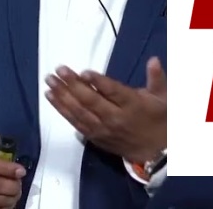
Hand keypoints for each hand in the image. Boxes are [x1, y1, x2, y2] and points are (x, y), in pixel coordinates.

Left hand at [44, 57, 166, 163]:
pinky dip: (62, 110)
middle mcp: (116, 118)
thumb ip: (157, 78)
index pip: (114, 93)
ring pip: (80, 113)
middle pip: (91, 101)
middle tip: (58, 70)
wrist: (156, 154)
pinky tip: (51, 97)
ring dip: (62, 97)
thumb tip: (153, 59)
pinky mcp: (95, 137)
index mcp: (133, 106)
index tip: (84, 72)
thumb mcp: (163, 98)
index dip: (98, 82)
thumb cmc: (158, 119)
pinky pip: (76, 123)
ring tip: (49, 82)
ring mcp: (103, 129)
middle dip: (73, 85)